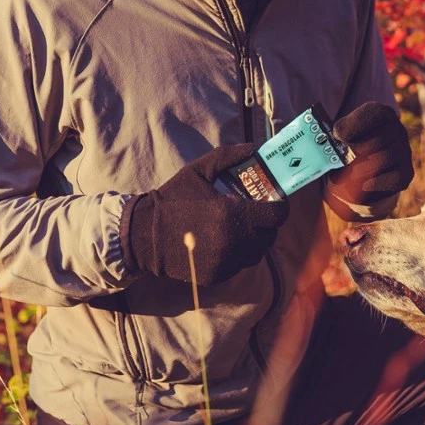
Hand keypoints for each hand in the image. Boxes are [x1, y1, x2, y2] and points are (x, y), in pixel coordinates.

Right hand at [121, 144, 289, 285]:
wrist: (145, 235)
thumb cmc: (173, 199)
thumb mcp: (198, 171)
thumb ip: (228, 157)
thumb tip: (253, 148)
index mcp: (232, 213)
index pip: (276, 216)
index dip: (280, 207)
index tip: (275, 201)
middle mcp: (233, 241)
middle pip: (269, 236)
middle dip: (267, 224)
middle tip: (257, 213)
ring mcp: (225, 261)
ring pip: (256, 253)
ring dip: (255, 240)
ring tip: (242, 227)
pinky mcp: (217, 276)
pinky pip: (240, 265)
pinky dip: (238, 254)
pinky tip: (225, 241)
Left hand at [328, 102, 413, 207]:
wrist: (359, 172)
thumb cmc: (346, 148)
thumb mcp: (339, 137)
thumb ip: (336, 136)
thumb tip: (331, 143)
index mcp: (381, 113)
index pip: (373, 112)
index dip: (353, 125)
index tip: (337, 136)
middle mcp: (398, 129)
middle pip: (378, 140)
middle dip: (356, 152)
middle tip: (340, 161)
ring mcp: (405, 151)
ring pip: (385, 159)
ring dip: (363, 169)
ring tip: (347, 175)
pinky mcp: (407, 173)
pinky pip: (394, 178)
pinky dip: (375, 183)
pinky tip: (362, 185)